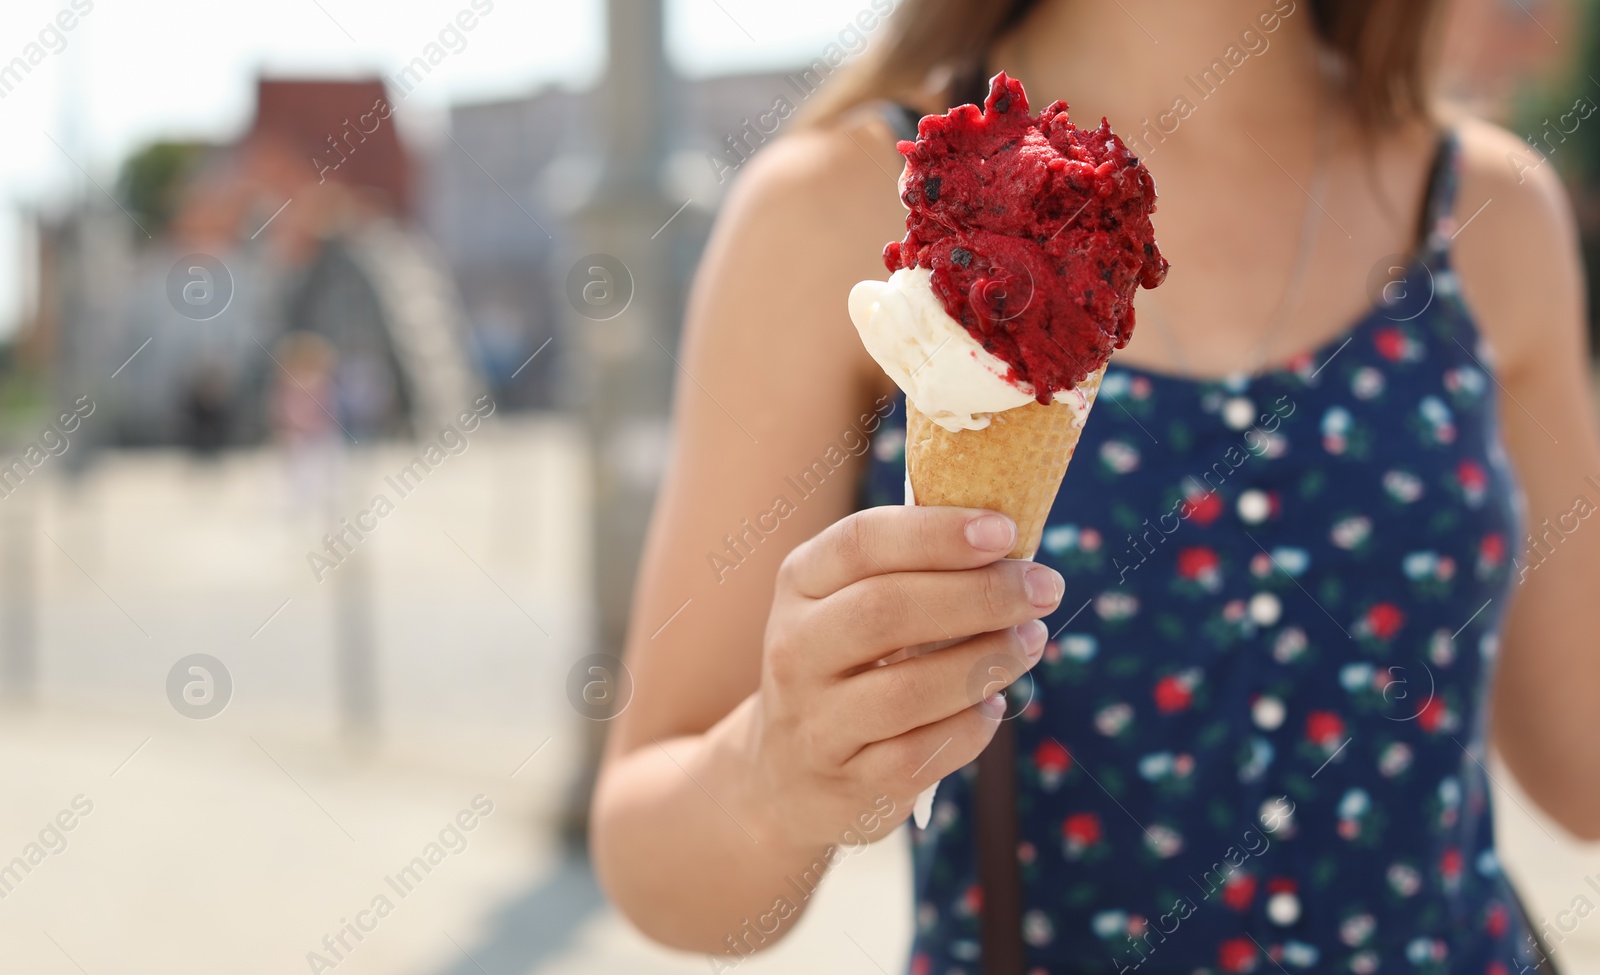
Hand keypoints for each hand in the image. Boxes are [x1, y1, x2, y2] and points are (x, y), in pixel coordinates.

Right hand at [732, 505, 1062, 851]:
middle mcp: (796, 649)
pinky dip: (971, 727)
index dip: (937, 534)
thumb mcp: (852, 603)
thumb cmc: (849, 665)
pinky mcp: (848, 783)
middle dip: (979, 595)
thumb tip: (1012, 546)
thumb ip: (914, 570)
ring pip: (907, 690)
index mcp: (801, 584)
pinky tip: (992, 705)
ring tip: (1029, 643)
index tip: (1005, 531)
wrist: (787, 773)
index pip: (861, 542)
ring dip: (985, 662)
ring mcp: (816, 721)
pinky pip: (921, 754)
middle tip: (1044, 588)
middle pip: (885, 610)